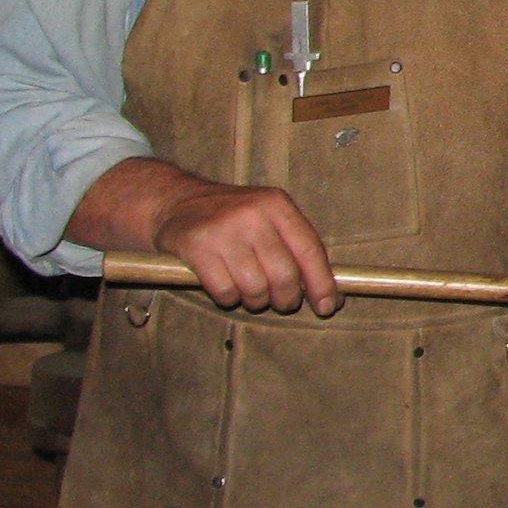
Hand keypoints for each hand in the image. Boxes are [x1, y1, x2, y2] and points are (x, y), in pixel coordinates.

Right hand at [147, 178, 339, 314]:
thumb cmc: (232, 218)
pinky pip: (226, 292)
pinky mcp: (197, 249)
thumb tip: (331, 293)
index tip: (328, 306)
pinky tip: (227, 287)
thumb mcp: (267, 217)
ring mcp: (223, 231)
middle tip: (281, 301)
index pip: (309, 250)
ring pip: (256, 288)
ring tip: (251, 292)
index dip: (322, 283)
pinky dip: (230, 299)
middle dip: (286, 298)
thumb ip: (295, 248)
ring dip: (257, 301)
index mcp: (276, 205)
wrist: (176, 202)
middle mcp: (252, 215)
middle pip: (284, 274)